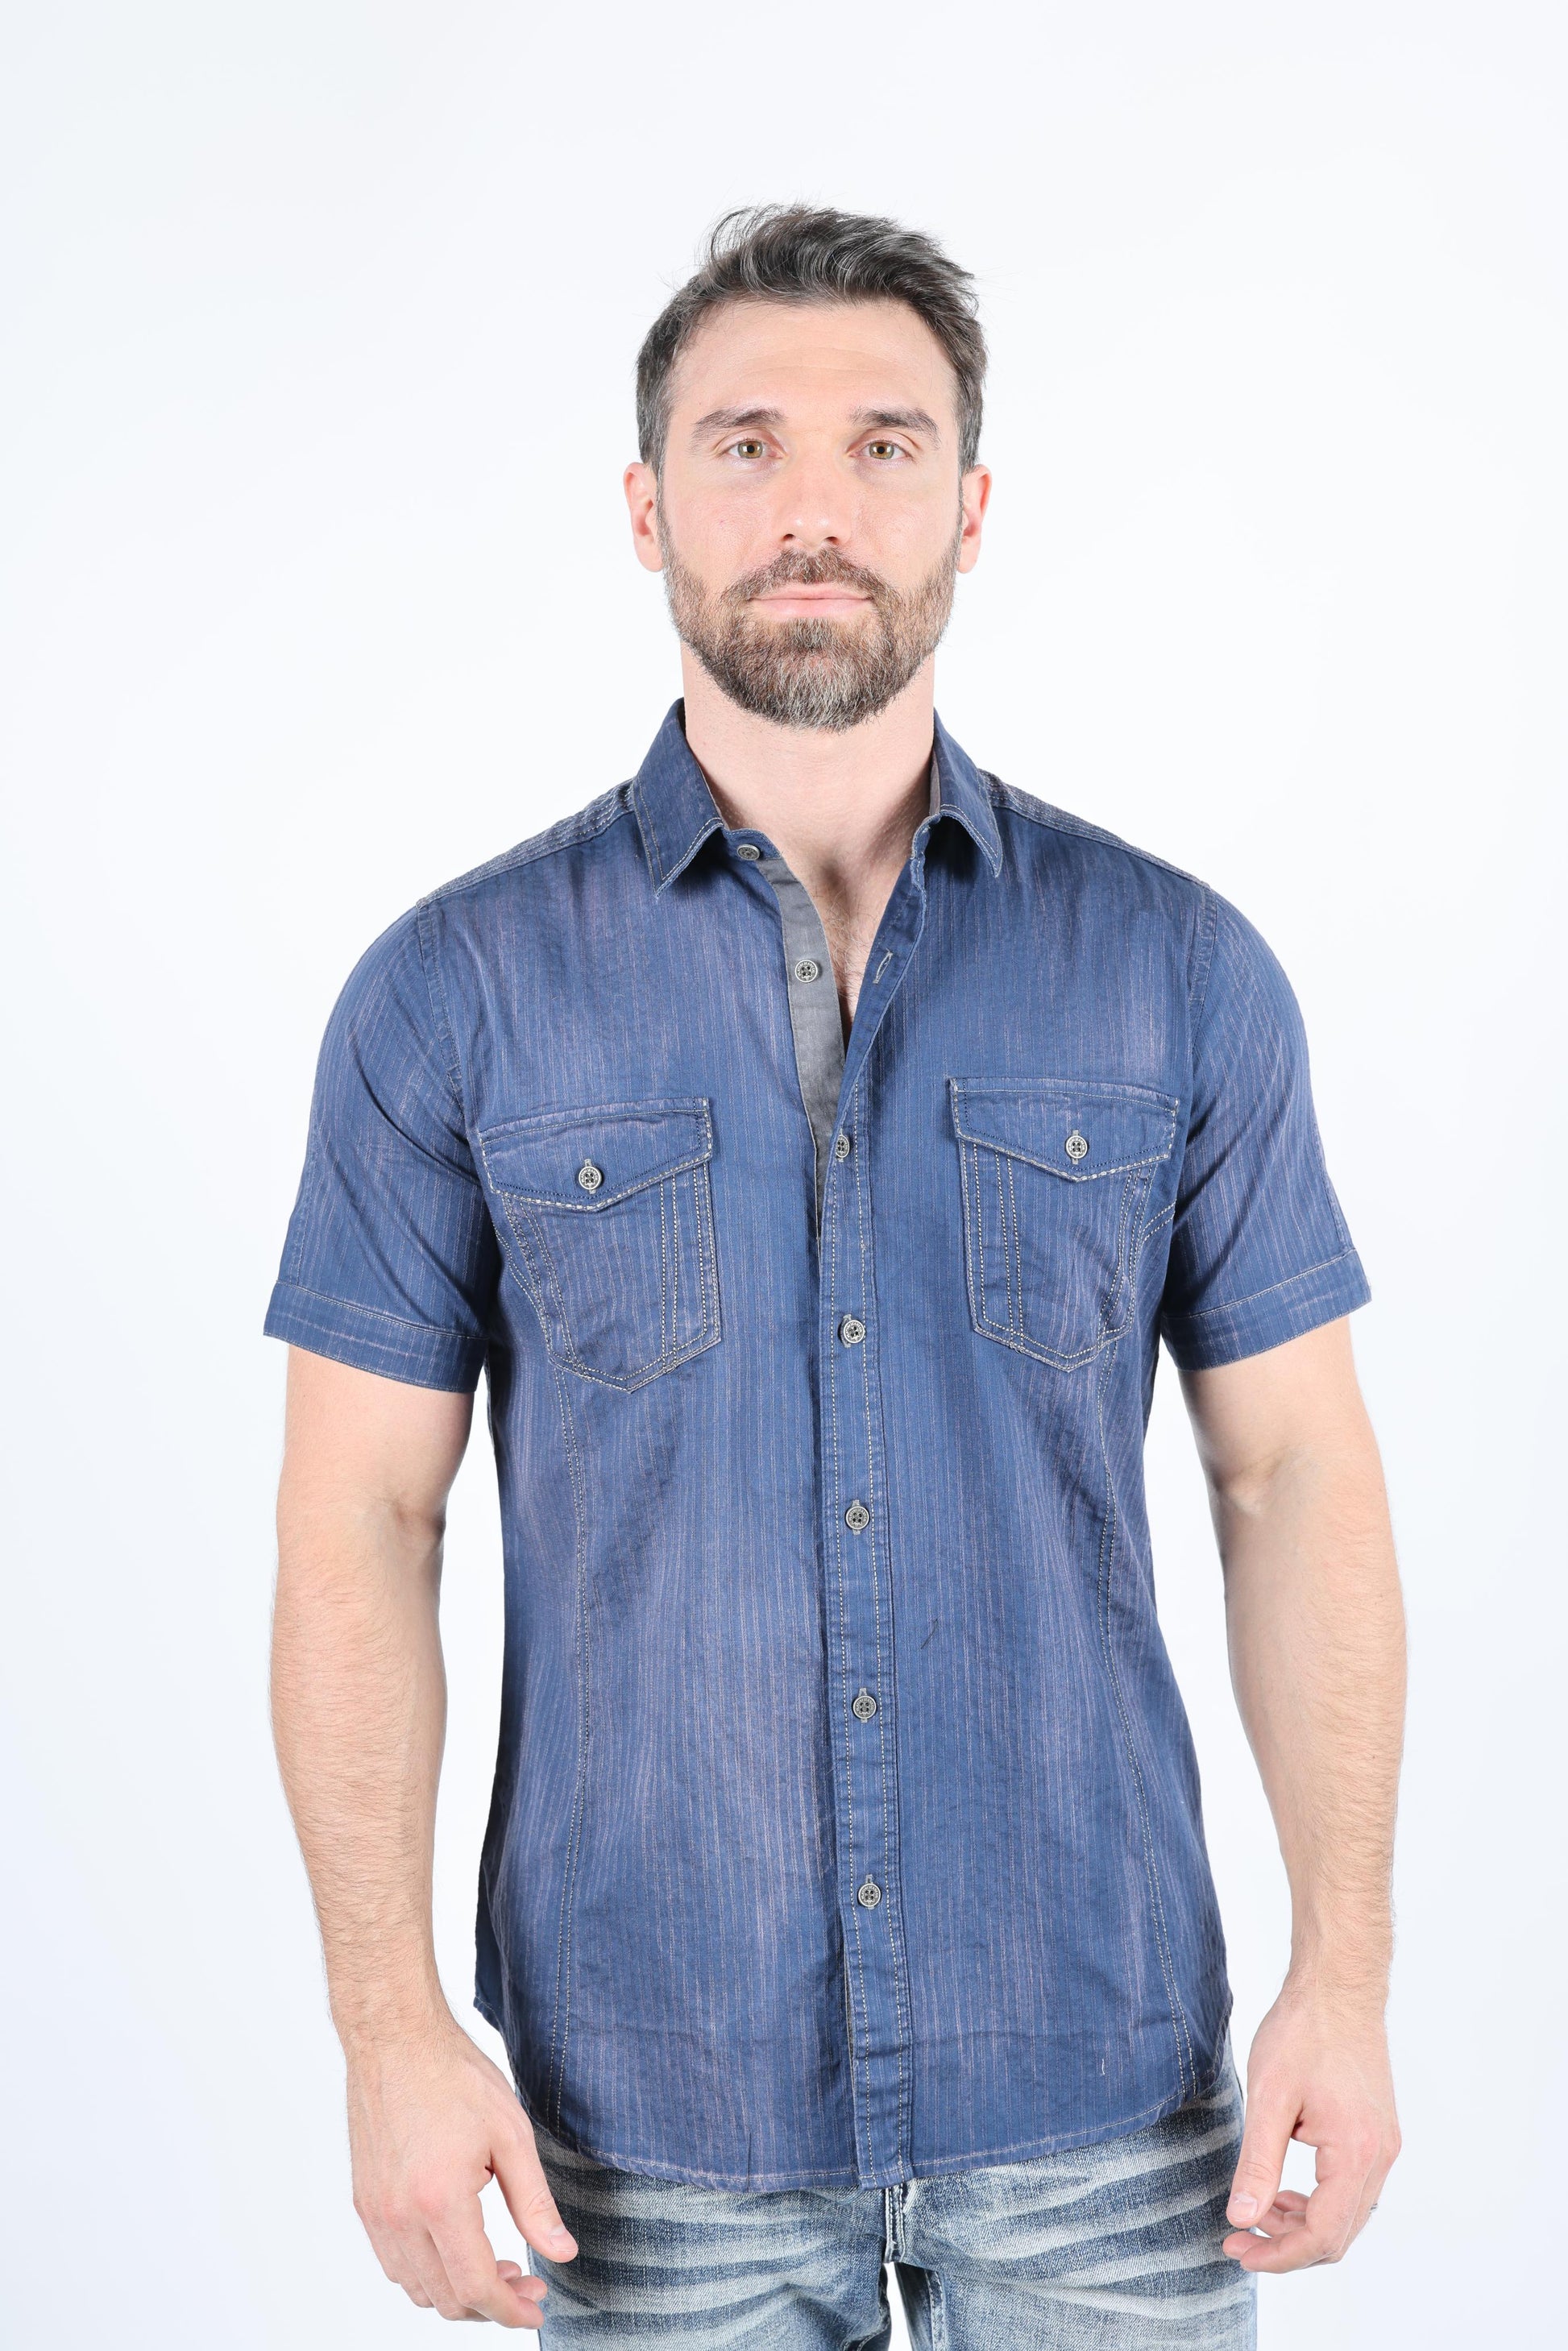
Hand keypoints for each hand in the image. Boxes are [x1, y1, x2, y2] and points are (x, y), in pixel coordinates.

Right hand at [346, 2015, 577, 2325]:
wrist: (395, 2039)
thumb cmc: (453, 2076)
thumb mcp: (511, 2135)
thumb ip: (535, 2203)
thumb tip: (562, 2253)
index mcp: (440, 2202)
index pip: (476, 2286)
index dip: (510, 2310)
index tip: (537, 2308)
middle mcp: (399, 2218)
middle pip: (446, 2298)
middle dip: (491, 2304)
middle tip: (526, 2281)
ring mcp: (376, 2213)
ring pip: (417, 2288)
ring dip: (457, 2291)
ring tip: (496, 2266)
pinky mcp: (364, 2203)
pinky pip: (394, 2263)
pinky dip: (428, 2272)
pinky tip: (456, 2246)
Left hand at [1223, 1983, 1399, 2272]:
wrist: (1338, 1986)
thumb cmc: (1303, 2032)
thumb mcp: (1269, 2098)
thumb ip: (1258, 2164)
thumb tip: (1241, 2218)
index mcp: (1357, 2153)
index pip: (1322, 2236)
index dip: (1278, 2255)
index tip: (1236, 2249)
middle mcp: (1380, 2157)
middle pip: (1338, 2235)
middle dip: (1287, 2246)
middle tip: (1238, 2239)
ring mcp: (1384, 2145)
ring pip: (1346, 2215)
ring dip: (1301, 2224)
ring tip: (1256, 2212)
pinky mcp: (1377, 2133)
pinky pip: (1351, 2189)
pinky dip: (1317, 2200)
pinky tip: (1284, 2189)